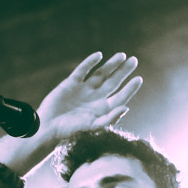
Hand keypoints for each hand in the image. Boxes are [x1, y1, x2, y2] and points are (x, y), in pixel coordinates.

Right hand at [0, 52, 141, 175]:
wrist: (48, 127)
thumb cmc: (71, 131)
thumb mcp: (93, 126)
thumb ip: (110, 118)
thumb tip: (126, 108)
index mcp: (103, 109)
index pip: (120, 96)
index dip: (130, 88)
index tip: (139, 79)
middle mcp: (95, 98)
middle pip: (113, 82)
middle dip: (124, 71)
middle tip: (134, 60)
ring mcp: (84, 89)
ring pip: (101, 74)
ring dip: (111, 65)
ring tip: (122, 56)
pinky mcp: (71, 83)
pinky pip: (83, 70)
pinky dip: (90, 62)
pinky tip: (99, 56)